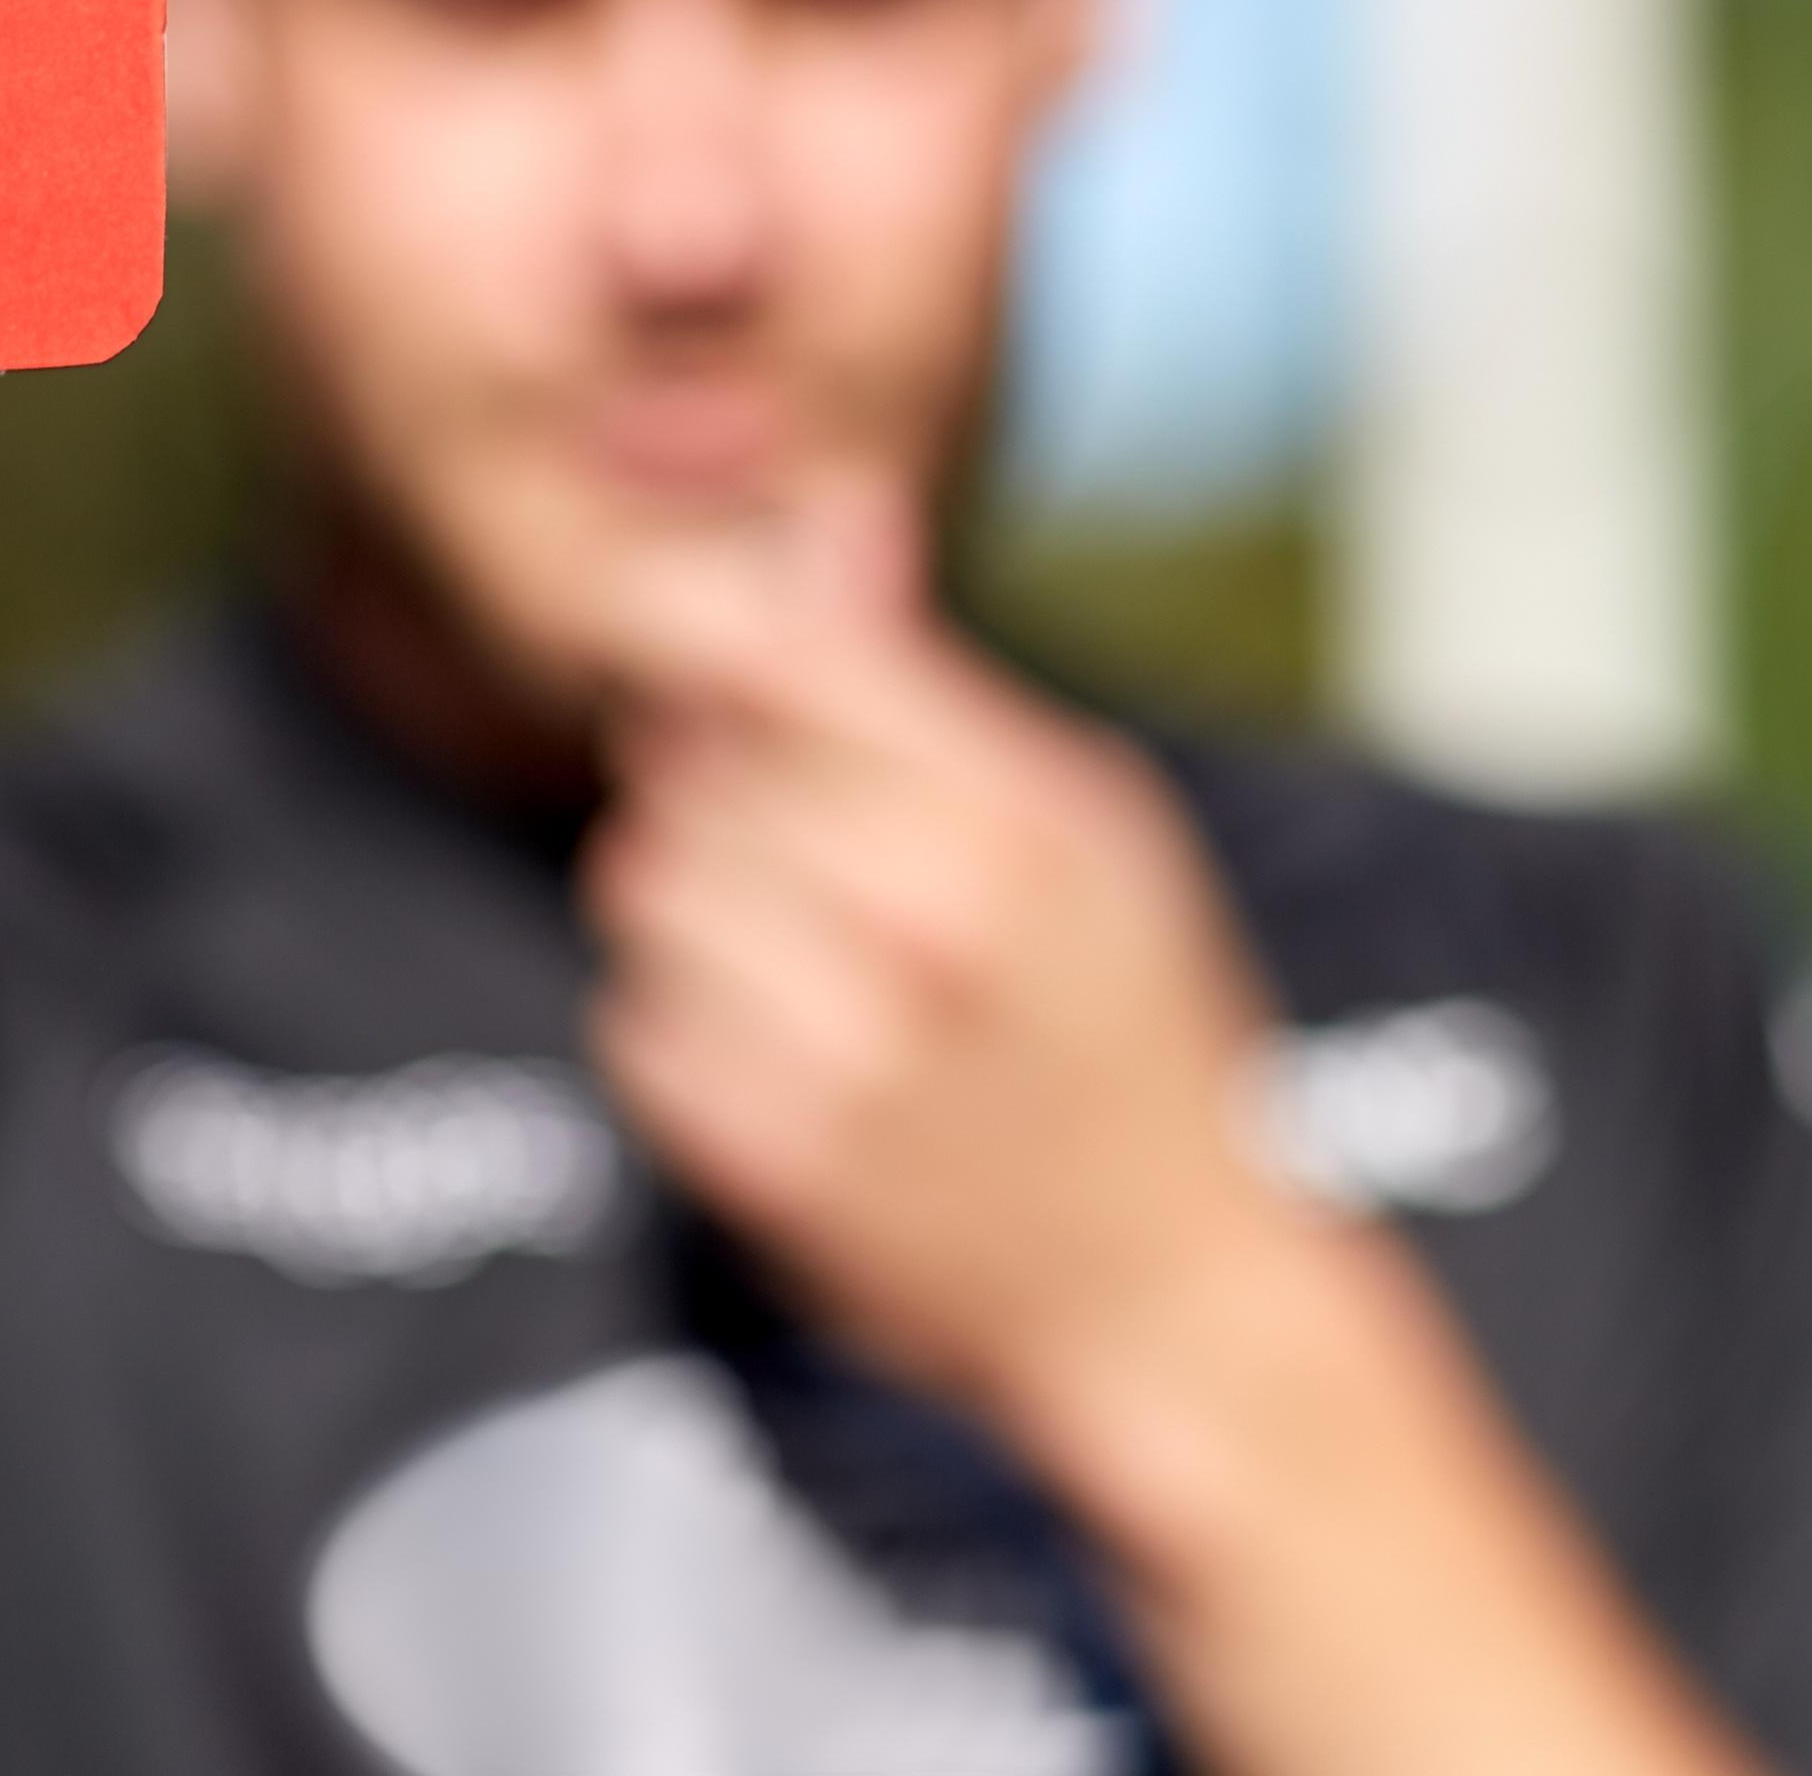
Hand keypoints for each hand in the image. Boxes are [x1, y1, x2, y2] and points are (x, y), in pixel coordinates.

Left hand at [582, 480, 1319, 1434]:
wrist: (1176, 1301)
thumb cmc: (1136, 1035)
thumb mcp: (1092, 828)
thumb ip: (933, 678)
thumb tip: (828, 510)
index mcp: (1024, 812)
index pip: (782, 653)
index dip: (712, 639)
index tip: (704, 664)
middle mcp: (931, 920)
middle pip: (690, 766)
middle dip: (714, 787)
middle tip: (797, 848)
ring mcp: (846, 1049)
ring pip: (644, 886)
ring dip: (690, 904)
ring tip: (796, 953)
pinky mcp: (772, 1162)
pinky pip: (635, 1022)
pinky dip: (680, 1023)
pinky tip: (781, 1048)